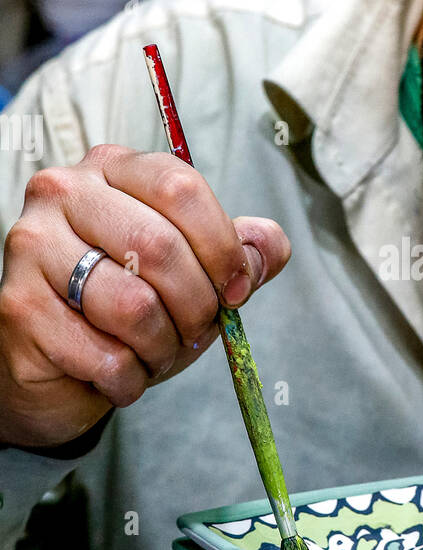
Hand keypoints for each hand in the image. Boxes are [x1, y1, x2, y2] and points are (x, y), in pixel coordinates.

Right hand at [0, 144, 290, 447]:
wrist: (54, 367)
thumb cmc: (124, 311)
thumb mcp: (191, 276)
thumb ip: (236, 255)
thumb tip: (270, 244)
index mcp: (112, 170)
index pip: (180, 187)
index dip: (221, 245)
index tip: (236, 288)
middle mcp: (64, 194)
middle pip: (159, 246)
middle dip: (196, 305)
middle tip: (196, 330)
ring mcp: (33, 247)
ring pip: (133, 305)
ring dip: (162, 347)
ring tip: (153, 352)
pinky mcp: (17, 308)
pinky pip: (104, 356)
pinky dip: (129, 379)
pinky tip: (119, 374)